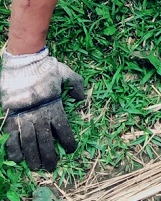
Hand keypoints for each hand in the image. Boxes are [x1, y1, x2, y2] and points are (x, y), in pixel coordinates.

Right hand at [1, 48, 84, 171]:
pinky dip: (14, 150)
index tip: (71, 149)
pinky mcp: (10, 117)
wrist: (23, 61)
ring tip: (37, 167)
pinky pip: (11, 138)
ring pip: (29, 144)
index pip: (63, 129)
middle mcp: (39, 115)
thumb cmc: (44, 67)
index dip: (68, 141)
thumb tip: (81, 97)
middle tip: (52, 167)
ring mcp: (23, 117)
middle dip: (49, 156)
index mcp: (54, 105)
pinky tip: (18, 159)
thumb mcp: (65, 72)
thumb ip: (76, 83)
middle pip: (45, 142)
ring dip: (33, 158)